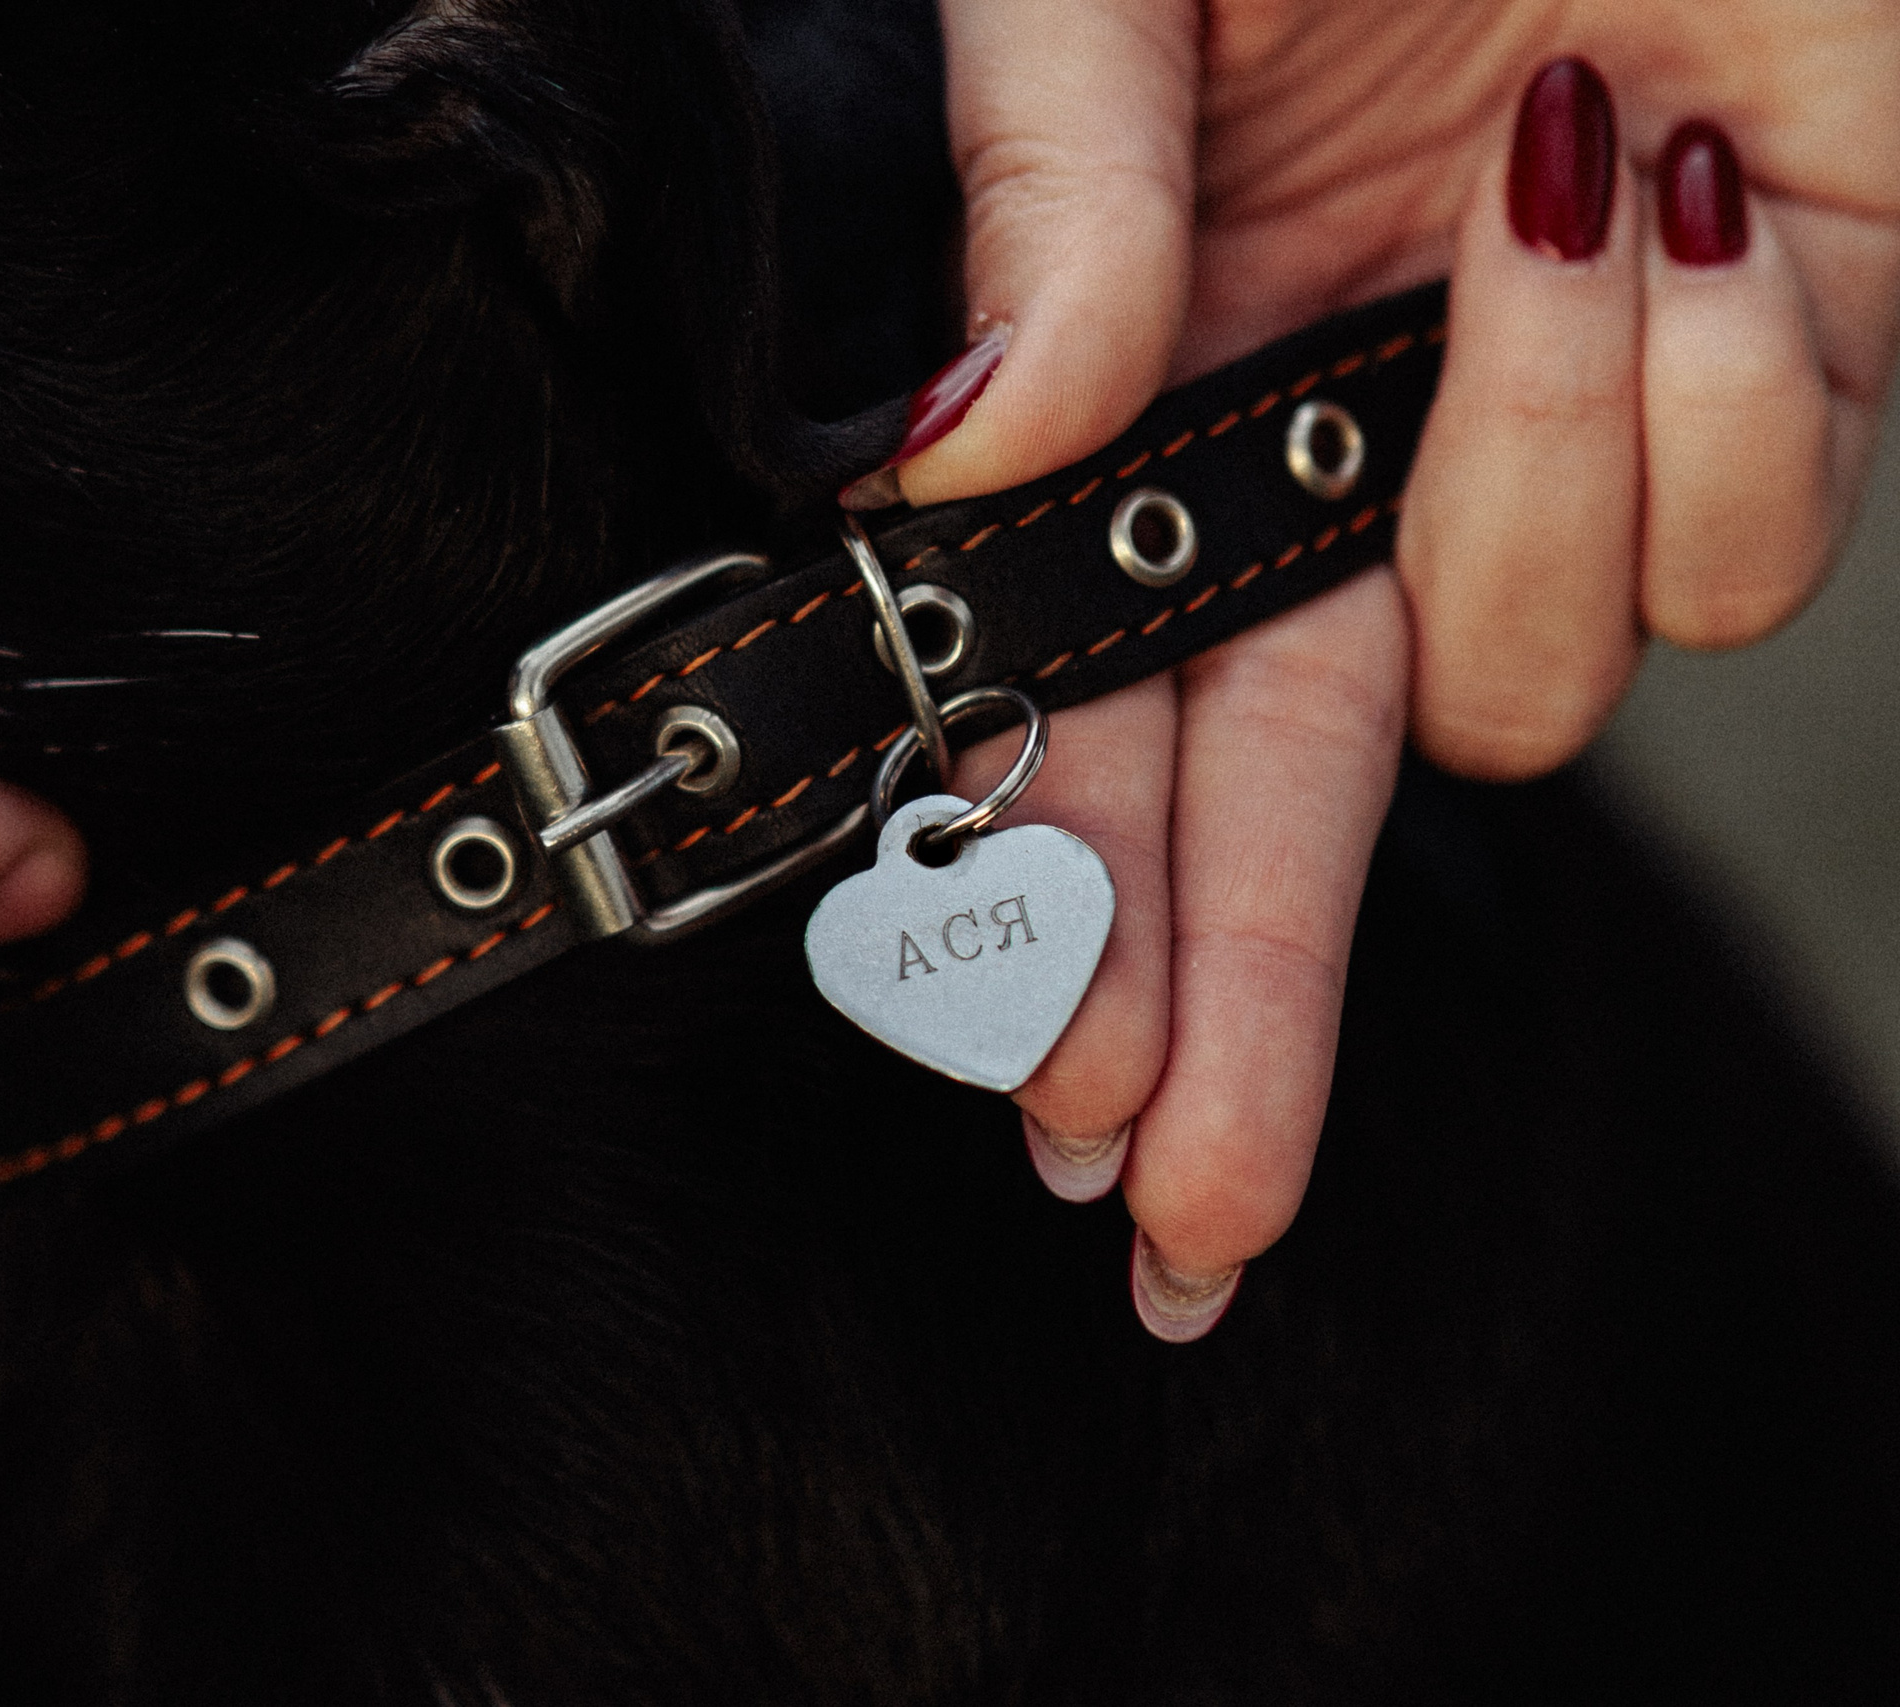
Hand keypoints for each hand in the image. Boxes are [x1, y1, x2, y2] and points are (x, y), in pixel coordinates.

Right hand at [880, 0, 1899, 1336]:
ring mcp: (1566, 436)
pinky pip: (1750, 554)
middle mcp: (1354, 441)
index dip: (1071, 899)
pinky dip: (1717, 391)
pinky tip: (1678, 185)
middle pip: (1286, 807)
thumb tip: (968, 469)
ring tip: (1521, 210)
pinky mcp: (1798, 383)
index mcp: (1173, 369)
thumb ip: (1045, 205)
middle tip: (1186, 1209)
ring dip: (1521, 482)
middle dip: (1241, 1014)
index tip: (1053, 1081)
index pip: (1093, 690)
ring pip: (1532, 689)